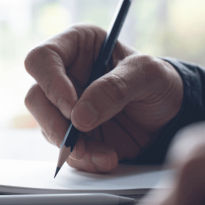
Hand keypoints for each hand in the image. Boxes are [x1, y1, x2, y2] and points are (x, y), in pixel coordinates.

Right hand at [24, 24, 182, 172]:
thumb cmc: (158, 82)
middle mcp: (63, 74)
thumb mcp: (148, 75)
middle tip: (78, 141)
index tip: (72, 108)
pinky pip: (65, 150)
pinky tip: (107, 159)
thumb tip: (79, 115)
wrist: (169, 115)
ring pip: (46, 127)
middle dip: (55, 123)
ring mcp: (64, 106)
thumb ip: (115, 88)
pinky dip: (84, 160)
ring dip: (73, 146)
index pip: (42, 58)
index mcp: (76, 45)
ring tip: (106, 155)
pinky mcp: (71, 133)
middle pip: (35, 97)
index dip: (51, 83)